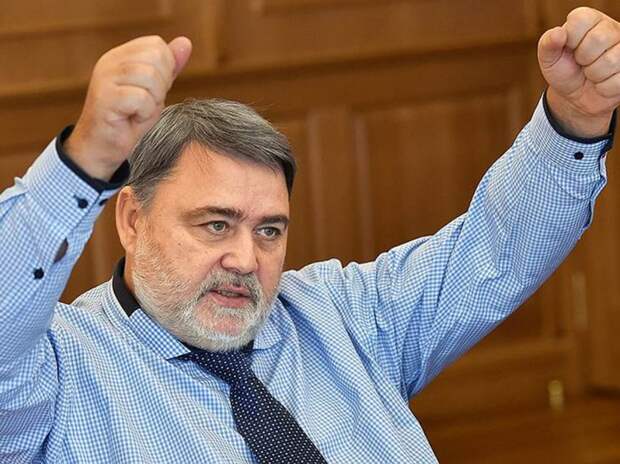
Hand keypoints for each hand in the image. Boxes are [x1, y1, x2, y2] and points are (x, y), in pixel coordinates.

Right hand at [65, 36, 191, 180]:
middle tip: (145, 104)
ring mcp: (105, 78)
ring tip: (138, 112)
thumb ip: (169, 67)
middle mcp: (110, 62)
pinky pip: (141, 98)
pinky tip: (131, 119)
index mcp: (120, 56)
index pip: (156, 45)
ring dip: (153, 101)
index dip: (165, 69)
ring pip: (150, 77)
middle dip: (161, 86)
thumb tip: (186, 42)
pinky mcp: (105, 97)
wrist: (102, 148)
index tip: (151, 91)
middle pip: (156, 57)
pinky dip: (144, 114)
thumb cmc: (129, 119)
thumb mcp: (155, 90)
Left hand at [538, 7, 619, 137]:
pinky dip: (603, 87)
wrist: (574, 96)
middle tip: (581, 62)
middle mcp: (612, 28)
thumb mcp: (549, 58)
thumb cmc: (563, 70)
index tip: (569, 49)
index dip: (570, 40)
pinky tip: (601, 82)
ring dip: (594, 74)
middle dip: (583, 58)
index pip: (580, 20)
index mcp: (590, 19)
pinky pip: (617, 81)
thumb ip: (548, 43)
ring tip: (591, 72)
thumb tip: (558, 33)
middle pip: (598, 39)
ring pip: (610, 61)